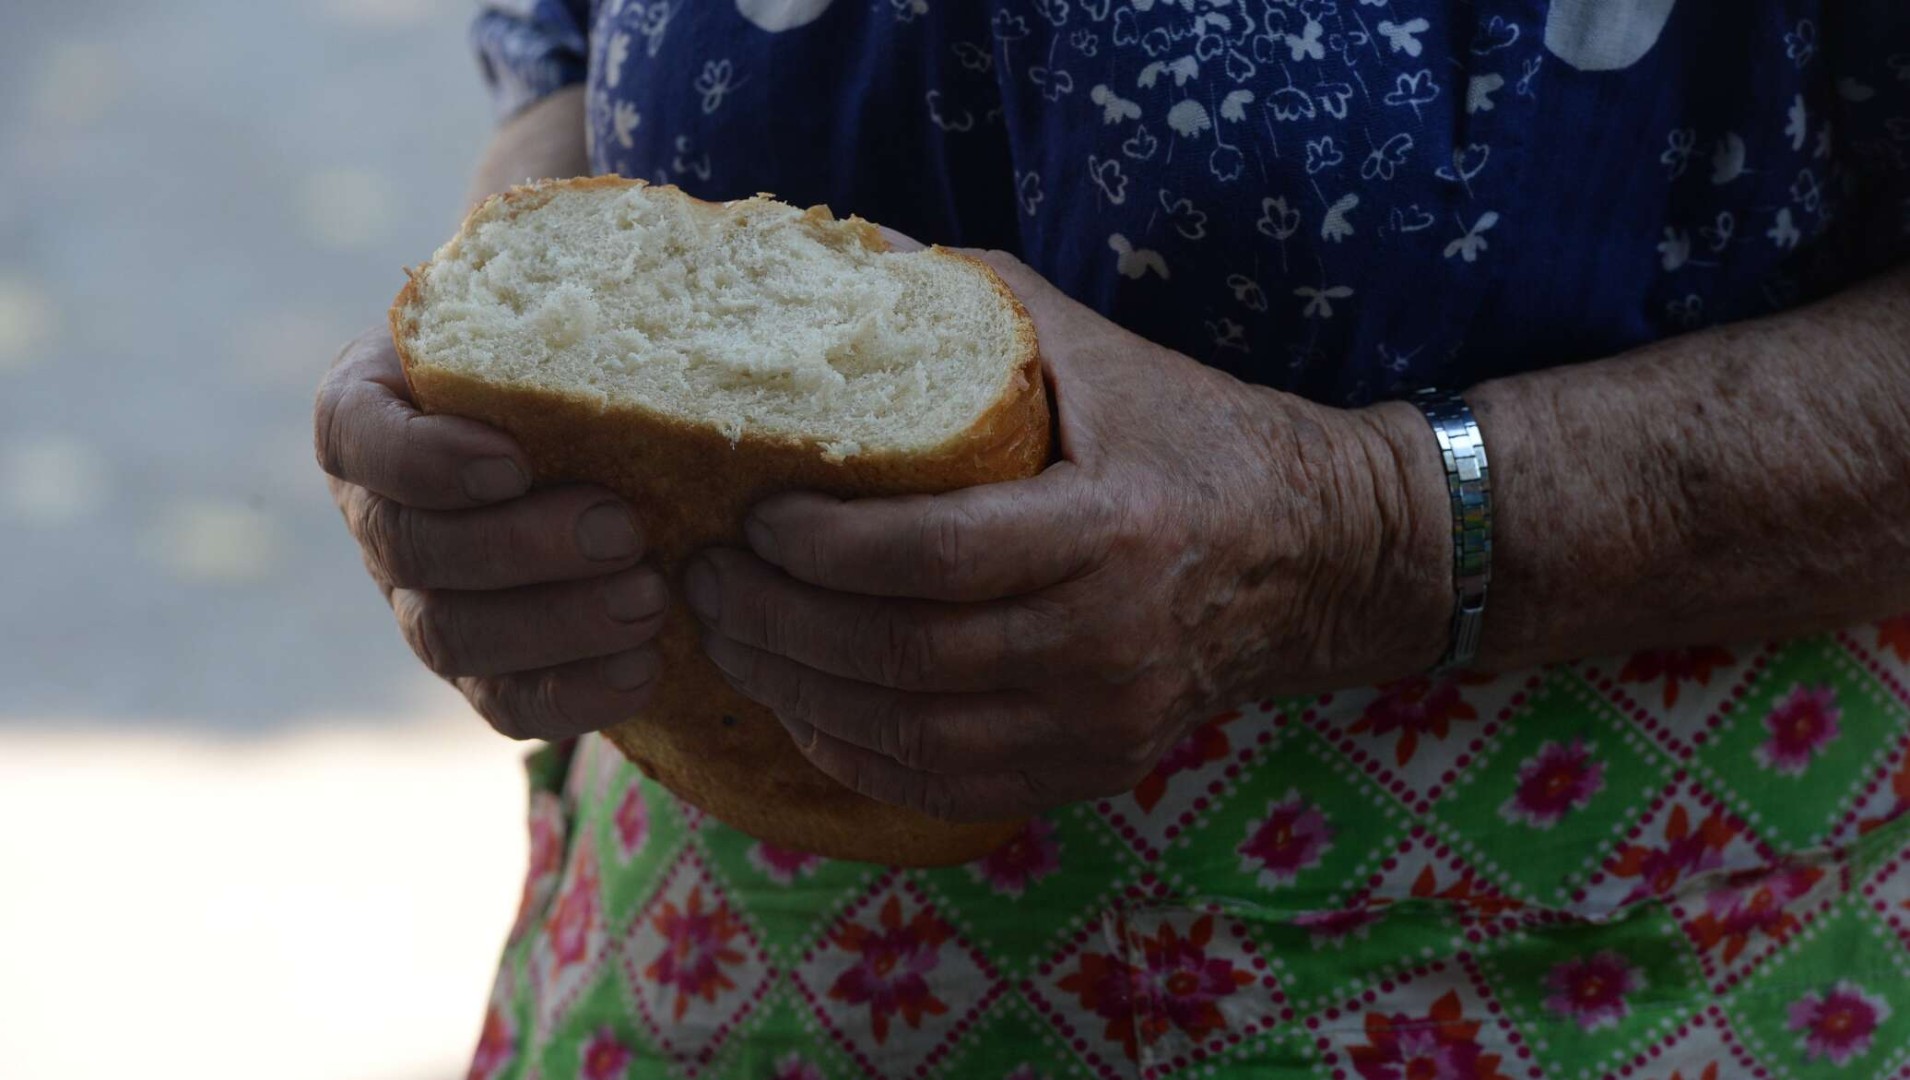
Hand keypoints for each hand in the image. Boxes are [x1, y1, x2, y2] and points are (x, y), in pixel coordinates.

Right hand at [315, 326, 666, 739]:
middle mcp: (381, 510)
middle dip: (520, 547)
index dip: (424, 458)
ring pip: (452, 635)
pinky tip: (647, 669)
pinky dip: (573, 694)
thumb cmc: (569, 343)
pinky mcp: (481, 664)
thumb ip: (583, 296)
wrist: (581, 415)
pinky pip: (502, 701)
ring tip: (650, 600)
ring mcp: (421, 596)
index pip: (358, 434)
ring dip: (555, 625)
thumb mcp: (559, 301)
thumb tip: (699, 270)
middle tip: (626, 529)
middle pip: (414, 548)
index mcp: (373, 408)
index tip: (511, 458)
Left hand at [686, 252, 1451, 821]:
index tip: (750, 518)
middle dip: (776, 623)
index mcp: (1111, 529)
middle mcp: (1108, 642)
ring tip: (726, 638)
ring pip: (911, 732)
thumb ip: (975, 303)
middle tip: (701, 582)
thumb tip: (845, 259)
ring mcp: (1102, 720)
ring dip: (795, 691)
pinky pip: (946, 784)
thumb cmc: (1192, 433)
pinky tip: (799, 707)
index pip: (934, 557)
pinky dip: (855, 753)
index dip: (821, 548)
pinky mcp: (1093, 767)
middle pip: (902, 656)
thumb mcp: (1098, 350)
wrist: (1315, 553)